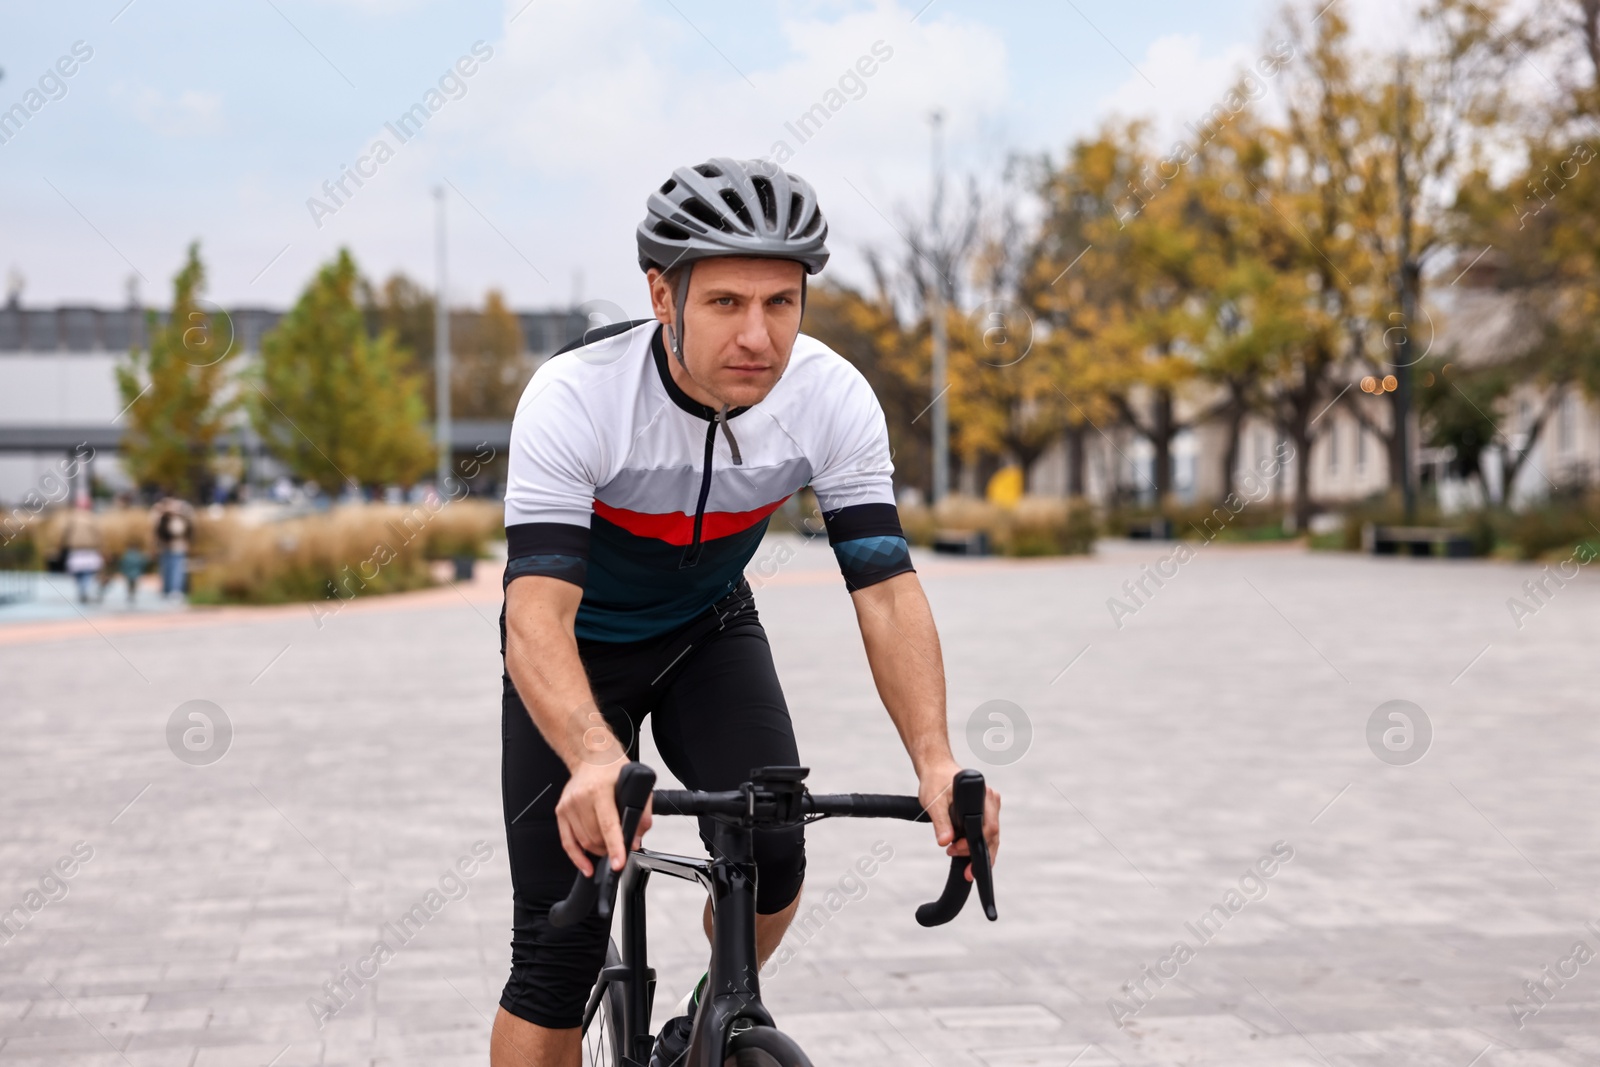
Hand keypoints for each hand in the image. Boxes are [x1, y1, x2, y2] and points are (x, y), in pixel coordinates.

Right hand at [554, 758, 653, 876]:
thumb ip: (642, 812)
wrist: (590, 755)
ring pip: (583, 842)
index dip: (614, 847)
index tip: (618, 863)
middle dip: (609, 849)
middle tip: (620, 850)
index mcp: (599, 790)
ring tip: (608, 849)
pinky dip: (577, 857)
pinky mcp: (561, 811)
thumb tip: (637, 838)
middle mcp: (580, 798)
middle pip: (594, 837)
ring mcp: (568, 805)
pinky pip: (567, 842)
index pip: (607, 825)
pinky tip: (586, 866)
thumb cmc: (613, 769)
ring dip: (598, 851)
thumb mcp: (635, 784)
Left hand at [918, 760, 1000, 880]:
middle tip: (966, 871)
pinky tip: (969, 856)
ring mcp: (990, 806)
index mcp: (983, 795)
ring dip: (978, 852)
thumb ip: (941, 821)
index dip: (974, 845)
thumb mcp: (934, 802)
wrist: (937, 769)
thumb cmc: (935, 781)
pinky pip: (987, 832)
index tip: (956, 851)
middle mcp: (991, 800)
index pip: (988, 827)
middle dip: (979, 856)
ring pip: (991, 836)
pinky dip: (978, 845)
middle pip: (993, 835)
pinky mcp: (986, 812)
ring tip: (964, 865)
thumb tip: (945, 841)